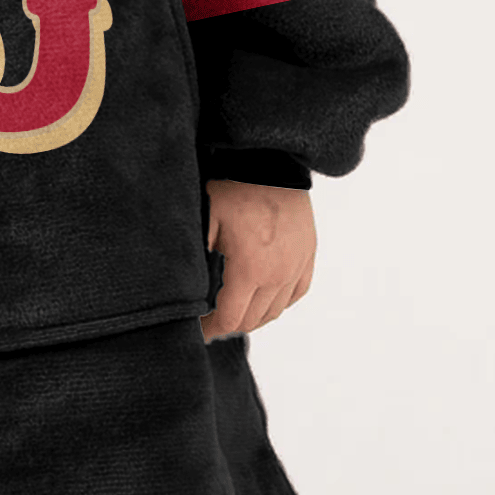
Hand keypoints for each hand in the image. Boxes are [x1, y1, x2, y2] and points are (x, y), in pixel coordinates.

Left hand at [200, 179, 315, 339]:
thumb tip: (187, 289)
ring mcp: (296, 267)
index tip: (198, 331)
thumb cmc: (234, 189)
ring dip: (253, 316)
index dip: (211, 329)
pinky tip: (263, 297)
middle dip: (229, 323)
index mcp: (249, 270)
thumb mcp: (205, 221)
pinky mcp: (308, 257)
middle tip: (211, 319)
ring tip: (234, 309)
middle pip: (252, 320)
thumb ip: (198, 259)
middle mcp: (277, 275)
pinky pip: (295, 293)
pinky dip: (278, 301)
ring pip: (275, 311)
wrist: (271, 163)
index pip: (230, 319)